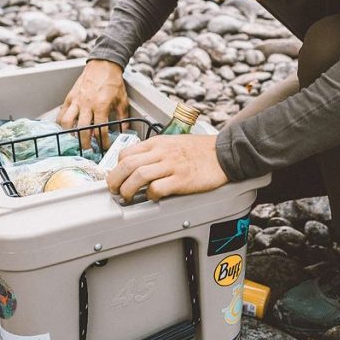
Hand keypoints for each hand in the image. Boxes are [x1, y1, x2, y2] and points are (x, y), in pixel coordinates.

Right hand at [58, 60, 128, 149]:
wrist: (103, 65)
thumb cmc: (112, 80)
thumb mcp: (122, 100)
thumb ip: (123, 116)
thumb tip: (124, 129)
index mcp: (101, 106)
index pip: (100, 129)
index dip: (102, 141)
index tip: (104, 147)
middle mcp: (87, 104)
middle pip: (82, 130)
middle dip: (84, 143)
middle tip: (87, 149)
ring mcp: (77, 100)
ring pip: (67, 122)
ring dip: (69, 134)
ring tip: (73, 140)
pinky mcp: (70, 97)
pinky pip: (62, 112)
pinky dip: (61, 121)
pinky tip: (64, 127)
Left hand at [107, 134, 227, 201]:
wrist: (224, 152)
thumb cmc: (199, 150)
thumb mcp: (172, 142)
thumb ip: (155, 152)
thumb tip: (136, 165)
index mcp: (158, 143)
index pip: (126, 153)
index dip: (116, 167)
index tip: (116, 177)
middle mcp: (162, 152)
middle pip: (127, 164)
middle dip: (115, 180)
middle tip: (115, 190)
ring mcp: (172, 165)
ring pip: (139, 176)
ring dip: (128, 189)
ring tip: (128, 197)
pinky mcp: (182, 179)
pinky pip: (158, 188)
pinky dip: (150, 195)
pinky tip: (152, 197)